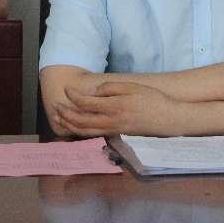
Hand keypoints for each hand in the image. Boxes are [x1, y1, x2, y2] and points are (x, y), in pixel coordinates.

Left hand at [54, 81, 172, 136]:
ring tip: (59, 118)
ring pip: (84, 131)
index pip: (86, 103)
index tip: (66, 89)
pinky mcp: (117, 135)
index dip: (73, 96)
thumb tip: (95, 91)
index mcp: (114, 106)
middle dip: (65, 113)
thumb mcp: (134, 87)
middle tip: (55, 105)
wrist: (168, 119)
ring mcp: (113, 130)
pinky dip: (80, 132)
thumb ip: (113, 87)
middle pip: (80, 120)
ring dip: (69, 125)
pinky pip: (93, 135)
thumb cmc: (153, 100)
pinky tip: (76, 126)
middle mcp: (111, 121)